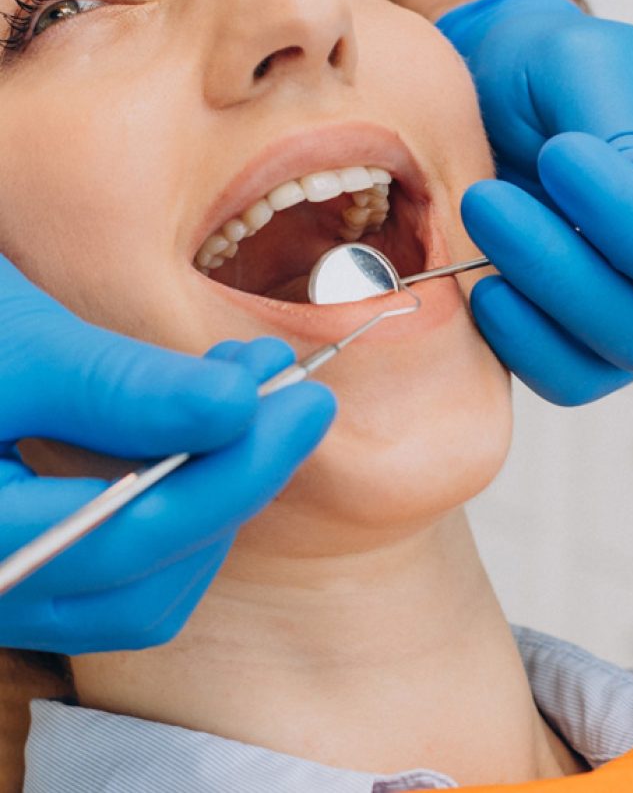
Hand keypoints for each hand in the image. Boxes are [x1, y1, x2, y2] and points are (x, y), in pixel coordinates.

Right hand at [0, 257, 334, 652]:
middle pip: (142, 576)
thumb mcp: (14, 346)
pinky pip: (121, 566)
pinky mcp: (30, 557)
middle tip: (290, 392)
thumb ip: (115, 385)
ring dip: (214, 491)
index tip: (303, 400)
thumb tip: (239, 403)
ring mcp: (10, 582)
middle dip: (235, 479)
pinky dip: (178, 500)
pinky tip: (204, 422)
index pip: (126, 538)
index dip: (232, 472)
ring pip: (140, 585)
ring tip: (249, 391)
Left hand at [437, 0, 632, 403]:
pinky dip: (526, 340)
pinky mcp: (593, 346)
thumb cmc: (558, 76)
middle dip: (620, 241)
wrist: (498, 105)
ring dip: (554, 283)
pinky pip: (576, 376)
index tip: (603, 160)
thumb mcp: (590, 65)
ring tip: (485, 206)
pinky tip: (486, 286)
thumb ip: (629, 126)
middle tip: (536, 171)